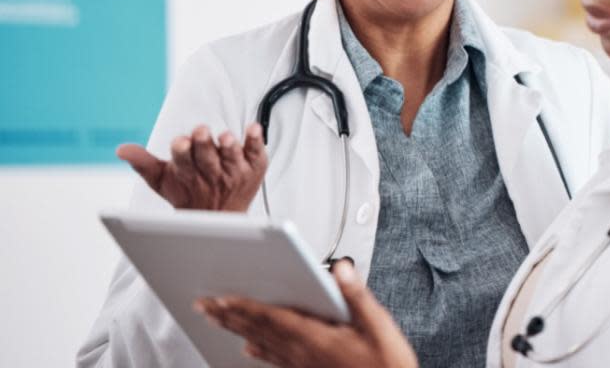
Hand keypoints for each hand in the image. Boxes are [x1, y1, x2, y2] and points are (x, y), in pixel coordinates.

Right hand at [116, 123, 267, 211]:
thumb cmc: (189, 193)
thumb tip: (121, 149)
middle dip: (203, 144)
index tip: (180, 141)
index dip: (182, 151)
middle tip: (201, 131)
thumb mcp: (163, 180)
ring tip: (226, 137)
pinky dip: (255, 141)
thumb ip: (143, 163)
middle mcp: (213, 173)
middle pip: (207, 157)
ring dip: (229, 147)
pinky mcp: (254, 167)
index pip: (183, 161)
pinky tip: (253, 128)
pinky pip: (257, 153)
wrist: (220, 217)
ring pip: (232, 158)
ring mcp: (235, 171)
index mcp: (189, 174)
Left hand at [195, 261, 417, 367]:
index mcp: (317, 339)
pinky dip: (259, 351)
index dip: (245, 307)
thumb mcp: (380, 327)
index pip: (272, 318)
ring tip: (215, 319)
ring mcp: (304, 365)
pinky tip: (248, 349)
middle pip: (259, 330)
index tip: (221, 298)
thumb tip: (341, 269)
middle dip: (229, 315)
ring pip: (262, 344)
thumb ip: (357, 297)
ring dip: (237, 329)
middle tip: (203, 304)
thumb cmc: (387, 366)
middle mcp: (303, 353)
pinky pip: (276, 359)